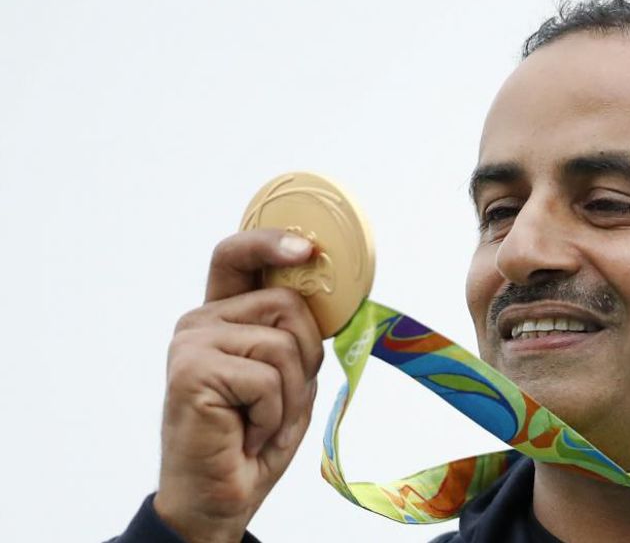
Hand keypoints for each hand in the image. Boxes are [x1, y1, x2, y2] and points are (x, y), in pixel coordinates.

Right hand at [153, 229, 324, 542]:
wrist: (219, 497)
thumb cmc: (254, 437)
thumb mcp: (288, 376)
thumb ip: (294, 333)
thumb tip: (325, 294)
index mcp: (222, 316)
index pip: (238, 258)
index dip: (271, 243)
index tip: (307, 248)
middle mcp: (201, 322)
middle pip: (286, 303)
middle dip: (305, 356)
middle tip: (279, 400)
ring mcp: (193, 343)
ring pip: (283, 342)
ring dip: (289, 394)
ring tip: (260, 421)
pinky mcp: (192, 370)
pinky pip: (268, 377)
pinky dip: (273, 414)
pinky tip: (246, 433)